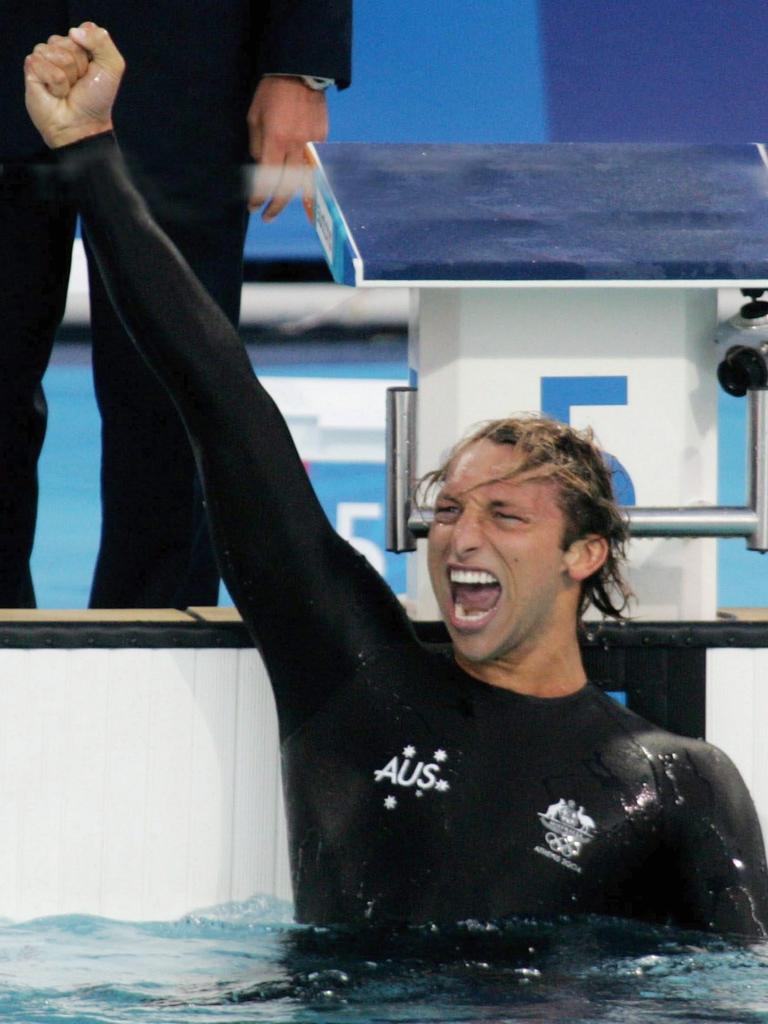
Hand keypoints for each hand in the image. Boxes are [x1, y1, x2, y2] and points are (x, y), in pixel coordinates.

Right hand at [24, 22, 124, 147]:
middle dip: (79, 65)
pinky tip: (56, 93)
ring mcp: (45, 58)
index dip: (92, 52)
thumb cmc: (96, 100)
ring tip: (68, 89)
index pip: (84, 30)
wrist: (82, 125)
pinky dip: (55, 82)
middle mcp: (62, 49)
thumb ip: (101, 41)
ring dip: (67, 75)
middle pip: (69, 41)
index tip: (94, 71)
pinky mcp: (32, 68)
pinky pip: (42, 63)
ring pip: (55, 51)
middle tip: (79, 84)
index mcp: (81, 45)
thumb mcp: (112, 67)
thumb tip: (73, 31)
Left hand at [247, 75, 327, 220]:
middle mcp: (295, 146)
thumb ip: (257, 145)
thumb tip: (261, 166)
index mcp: (276, 140)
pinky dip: (309, 180)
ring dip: (296, 198)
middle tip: (267, 217)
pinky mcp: (323, 139)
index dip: (259, 196)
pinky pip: (315, 165)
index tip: (253, 207)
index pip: (267, 178)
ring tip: (290, 208)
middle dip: (276, 205)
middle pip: (288, 186)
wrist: (300, 72)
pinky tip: (306, 189)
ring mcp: (312, 144)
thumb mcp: (254, 117)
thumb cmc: (271, 92)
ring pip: (305, 180)